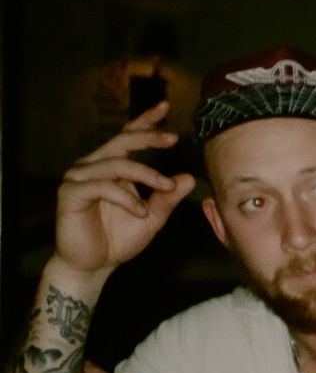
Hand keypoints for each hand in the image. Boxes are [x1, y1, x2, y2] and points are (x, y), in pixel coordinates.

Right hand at [53, 102, 194, 287]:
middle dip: (148, 137)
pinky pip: (102, 187)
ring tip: (166, 189)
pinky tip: (140, 212)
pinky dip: (126, 198)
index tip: (165, 107)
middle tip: (173, 138)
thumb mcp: (152, 218)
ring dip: (146, 175)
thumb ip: (168, 198)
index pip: (129, 138)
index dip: (145, 122)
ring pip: (116, 164)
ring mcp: (79, 178)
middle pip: (122, 142)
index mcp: (113, 167)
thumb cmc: (119, 239)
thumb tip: (188, 178)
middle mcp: (94, 166)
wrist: (94, 265)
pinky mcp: (70, 193)